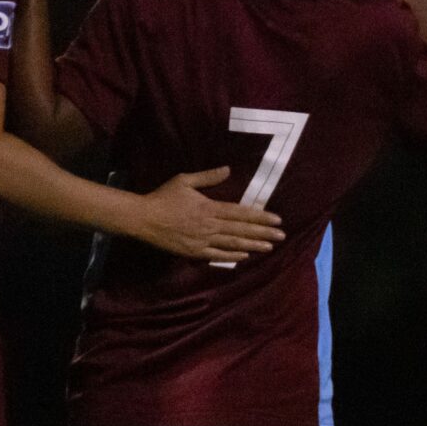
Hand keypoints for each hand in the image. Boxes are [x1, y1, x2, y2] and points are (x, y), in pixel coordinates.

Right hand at [129, 167, 284, 262]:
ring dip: (253, 245)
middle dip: (264, 233)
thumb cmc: (163, 197)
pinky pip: (217, 255)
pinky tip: (245, 256)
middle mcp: (209, 225)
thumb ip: (208, 177)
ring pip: (233, 244)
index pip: (241, 213)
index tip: (277, 219)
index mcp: (209, 207)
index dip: (260, 217)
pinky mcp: (194, 252)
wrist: (143, 219)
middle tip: (282, 236)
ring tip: (270, 247)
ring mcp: (202, 240)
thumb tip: (228, 169)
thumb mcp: (184, 180)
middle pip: (241, 230)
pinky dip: (232, 256)